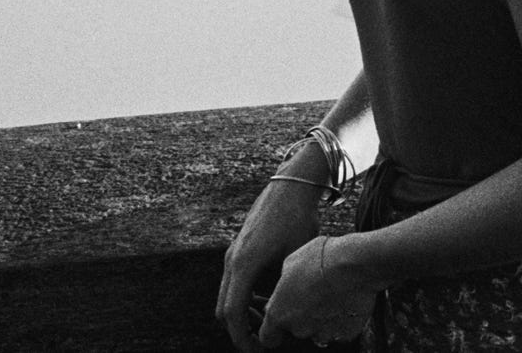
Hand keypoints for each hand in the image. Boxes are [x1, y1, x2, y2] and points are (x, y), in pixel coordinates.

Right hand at [218, 179, 321, 350]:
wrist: (292, 185)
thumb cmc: (298, 218)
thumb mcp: (296, 257)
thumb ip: (286, 287)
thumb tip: (286, 315)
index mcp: (244, 265)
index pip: (232, 313)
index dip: (242, 338)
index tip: (256, 351)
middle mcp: (232, 260)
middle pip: (224, 308)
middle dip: (240, 329)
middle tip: (264, 341)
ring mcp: (233, 253)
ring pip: (227, 295)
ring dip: (242, 312)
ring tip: (269, 320)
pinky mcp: (239, 248)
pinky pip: (234, 281)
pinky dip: (244, 296)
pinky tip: (267, 298)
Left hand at [259, 235, 378, 349]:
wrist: (355, 263)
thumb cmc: (321, 257)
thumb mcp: (291, 261)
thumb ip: (283, 283)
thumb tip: (285, 288)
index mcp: (278, 313)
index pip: (268, 337)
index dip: (275, 329)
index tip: (282, 320)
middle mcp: (298, 329)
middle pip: (297, 330)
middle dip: (303, 316)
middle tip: (315, 294)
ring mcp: (323, 333)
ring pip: (319, 331)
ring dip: (323, 318)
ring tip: (333, 294)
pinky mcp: (345, 334)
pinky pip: (340, 330)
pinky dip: (342, 320)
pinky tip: (346, 300)